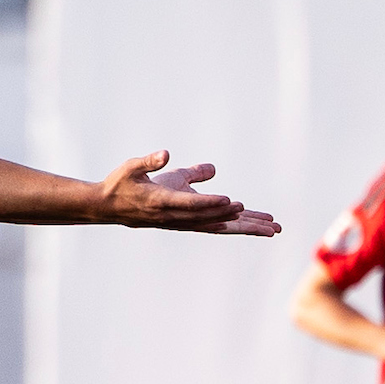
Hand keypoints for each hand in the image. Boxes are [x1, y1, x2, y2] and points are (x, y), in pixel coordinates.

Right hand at [101, 152, 281, 235]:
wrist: (110, 208)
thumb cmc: (122, 183)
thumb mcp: (132, 168)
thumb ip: (150, 161)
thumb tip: (166, 154)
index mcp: (162, 203)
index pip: (192, 205)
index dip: (213, 204)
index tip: (235, 203)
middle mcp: (176, 217)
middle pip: (215, 222)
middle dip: (245, 223)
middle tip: (272, 226)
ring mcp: (183, 222)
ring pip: (220, 226)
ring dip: (248, 227)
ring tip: (274, 229)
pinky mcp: (187, 222)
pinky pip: (216, 226)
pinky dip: (236, 225)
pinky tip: (254, 225)